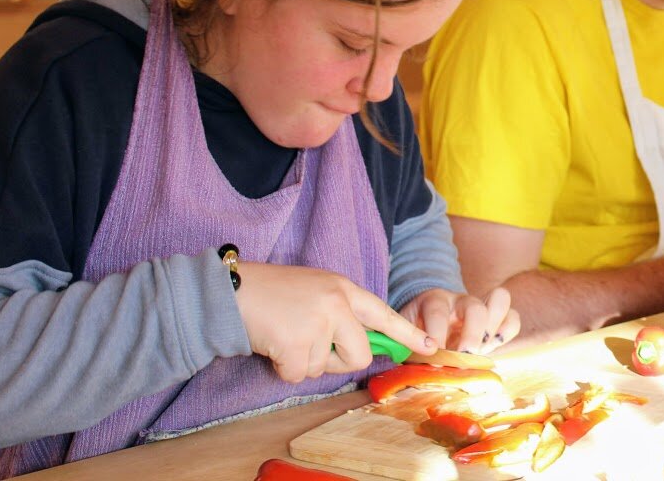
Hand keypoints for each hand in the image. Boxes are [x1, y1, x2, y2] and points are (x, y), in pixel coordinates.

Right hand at [234, 262, 433, 383]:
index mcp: (343, 288)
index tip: (430, 346)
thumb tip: (363, 346)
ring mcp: (317, 323)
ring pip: (324, 368)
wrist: (233, 291)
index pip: (383, 313)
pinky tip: (274, 344)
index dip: (407, 333)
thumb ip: (341, 312)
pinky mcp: (296, 342)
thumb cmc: (273, 292)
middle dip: (340, 362)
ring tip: (286, 335)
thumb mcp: (317, 291)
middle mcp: (336, 304)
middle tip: (313, 346)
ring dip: (303, 361)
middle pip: (360, 355)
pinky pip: (299, 374)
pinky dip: (284, 368)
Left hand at [400, 287, 520, 353]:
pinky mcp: (497, 318)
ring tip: (483, 349)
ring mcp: (481, 305)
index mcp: (434, 301)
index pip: (437, 312)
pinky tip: (495, 346)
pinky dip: (508, 331)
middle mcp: (460, 300)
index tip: (434, 357)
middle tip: (465, 356)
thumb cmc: (418, 333)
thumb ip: (407, 348)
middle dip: (472, 334)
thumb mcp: (406, 336)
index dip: (436, 334)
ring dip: (494, 328)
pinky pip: (513, 317)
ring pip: (500, 299)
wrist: (430, 320)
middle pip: (474, 306)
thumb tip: (404, 369)